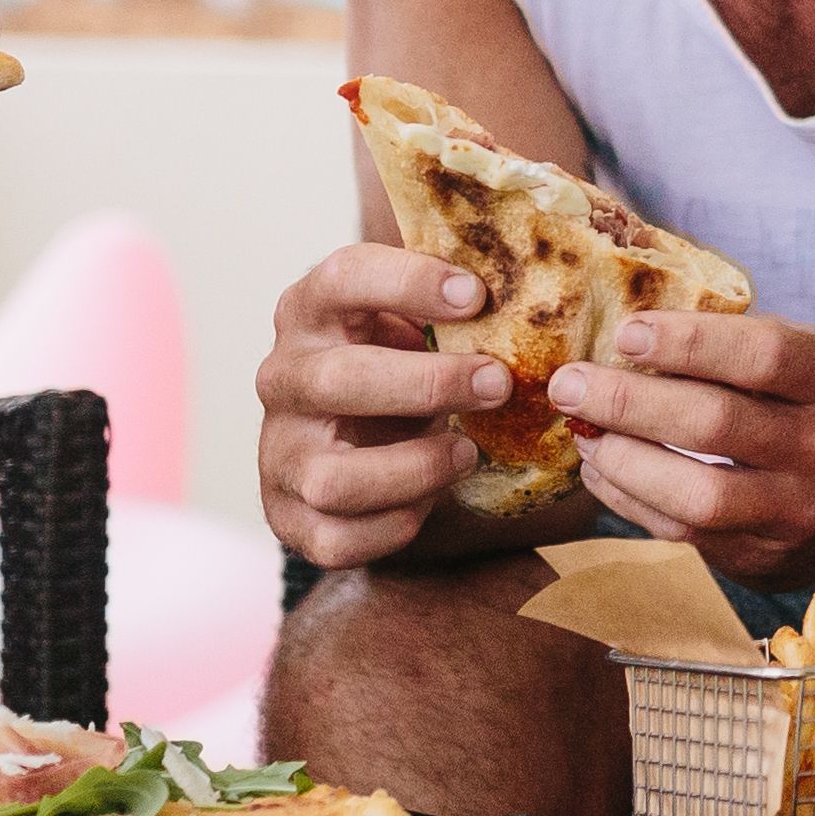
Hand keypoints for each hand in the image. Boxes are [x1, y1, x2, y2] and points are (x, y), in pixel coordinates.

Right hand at [257, 243, 513, 570]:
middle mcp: (283, 378)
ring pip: (331, 478)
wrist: (341, 436)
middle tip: (498, 384)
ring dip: (415, 468)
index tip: (477, 295)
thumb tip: (536, 293)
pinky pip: (338, 538)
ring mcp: (278, 452)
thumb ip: (451, 308)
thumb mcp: (409, 323)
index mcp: (311, 312)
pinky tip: (431, 499)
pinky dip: (395, 524)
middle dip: (429, 384)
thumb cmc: (391, 363)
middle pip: (338, 381)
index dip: (408, 281)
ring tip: (467, 454)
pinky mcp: (287, 515)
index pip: (342, 277)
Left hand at [548, 306, 814, 586]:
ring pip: (697, 493)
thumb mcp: (806, 361)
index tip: (626, 333)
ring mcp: (799, 510)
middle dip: (629, 402)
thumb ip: (736, 346)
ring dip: (624, 460)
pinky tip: (603, 469)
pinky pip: (684, 532)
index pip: (763, 355)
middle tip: (569, 384)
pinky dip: (631, 499)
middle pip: (716, 424)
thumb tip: (628, 336)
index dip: (689, 342)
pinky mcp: (765, 555)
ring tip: (584, 433)